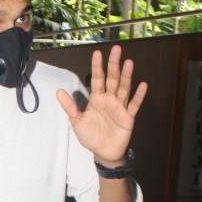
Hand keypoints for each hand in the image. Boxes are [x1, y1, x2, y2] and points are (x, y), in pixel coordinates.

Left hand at [56, 45, 147, 164]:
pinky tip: (143, 85)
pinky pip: (134, 104)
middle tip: (116, 49)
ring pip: (124, 88)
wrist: (103, 152)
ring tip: (129, 62)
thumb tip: (58, 91)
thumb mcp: (77, 122)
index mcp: (97, 99)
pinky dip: (139, 96)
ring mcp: (120, 107)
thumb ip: (70, 107)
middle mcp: (109, 99)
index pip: (97, 79)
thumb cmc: (91, 136)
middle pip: (112, 79)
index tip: (97, 53)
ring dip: (126, 76)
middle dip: (114, 64)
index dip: (97, 67)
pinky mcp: (128, 117)